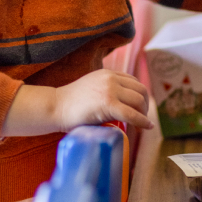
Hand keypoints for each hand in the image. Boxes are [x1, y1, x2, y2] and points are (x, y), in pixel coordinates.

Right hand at [1, 69, 151, 137]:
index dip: (140, 96)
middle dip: (145, 106)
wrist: (56, 107)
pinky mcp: (108, 104)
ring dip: (143, 114)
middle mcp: (110, 78)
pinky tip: (146, 128)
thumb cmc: (72, 103)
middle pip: (140, 90)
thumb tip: (123, 102)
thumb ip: (107, 89)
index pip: (133, 82)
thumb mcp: (92, 87)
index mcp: (107, 73)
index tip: (139, 109)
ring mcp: (110, 89)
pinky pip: (132, 114)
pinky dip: (142, 122)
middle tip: (141, 118)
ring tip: (140, 125)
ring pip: (139, 101)